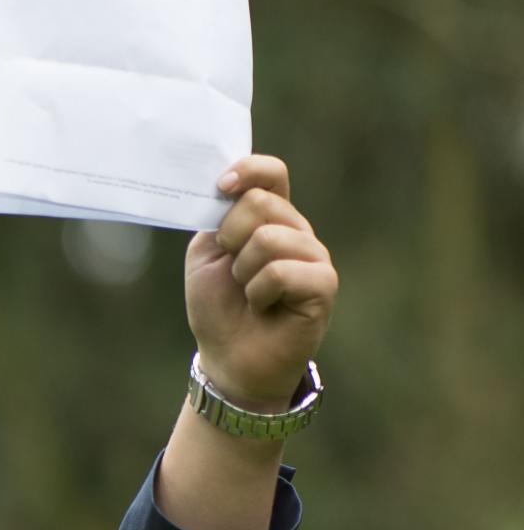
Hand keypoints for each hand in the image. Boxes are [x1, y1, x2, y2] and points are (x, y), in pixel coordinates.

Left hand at [183, 154, 336, 408]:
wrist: (229, 358)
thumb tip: (228, 187)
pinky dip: (259, 291)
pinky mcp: (324, 285)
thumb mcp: (206, 256)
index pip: (272, 173)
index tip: (222, 186)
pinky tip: (263, 305)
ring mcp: (315, 256)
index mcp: (271, 218)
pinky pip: (282, 271)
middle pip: (260, 203)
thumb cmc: (219, 306)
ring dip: (243, 271)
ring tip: (248, 291)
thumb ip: (216, 219)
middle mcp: (298, 231)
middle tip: (232, 269)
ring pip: (269, 238)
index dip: (248, 170)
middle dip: (229, 237)